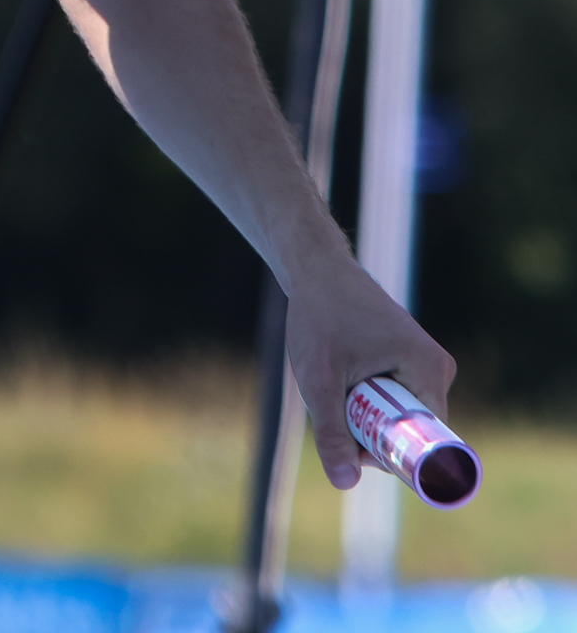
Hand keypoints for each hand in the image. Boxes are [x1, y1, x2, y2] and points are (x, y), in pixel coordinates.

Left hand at [286, 248, 456, 487]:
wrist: (315, 268)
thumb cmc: (319, 316)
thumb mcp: (320, 378)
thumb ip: (331, 431)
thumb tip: (345, 483)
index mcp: (431, 372)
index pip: (425, 441)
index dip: (391, 455)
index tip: (353, 445)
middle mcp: (437, 369)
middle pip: (408, 429)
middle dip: (370, 431)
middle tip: (334, 404)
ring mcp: (423, 363)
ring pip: (395, 414)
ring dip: (364, 413)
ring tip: (336, 380)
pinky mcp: (407, 359)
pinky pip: (392, 397)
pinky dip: (364, 396)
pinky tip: (341, 372)